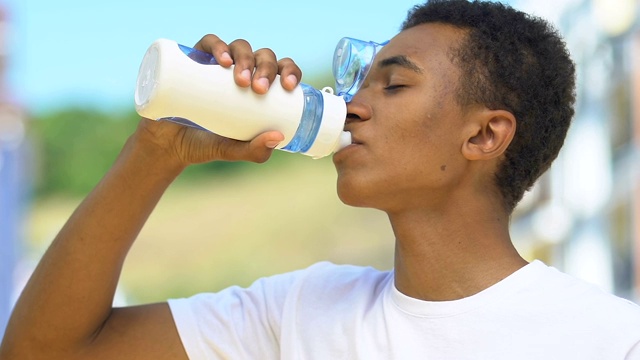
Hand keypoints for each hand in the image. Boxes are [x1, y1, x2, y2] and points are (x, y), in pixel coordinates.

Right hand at [135, 34, 303, 165]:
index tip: (288, 87)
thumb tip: (277, 137)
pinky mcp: (195, 58)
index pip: (281, 70)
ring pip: (240, 47)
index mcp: (259, 86)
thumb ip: (255, 151)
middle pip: (262, 56)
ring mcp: (218, 63)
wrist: (168, 143)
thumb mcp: (233, 150)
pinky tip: (224, 60)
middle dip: (266, 67)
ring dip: (245, 57)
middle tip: (258, 90)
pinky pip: (210, 42)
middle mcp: (242, 70)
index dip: (290, 71)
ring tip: (241, 79)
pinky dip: (218, 45)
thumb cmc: (206, 143)